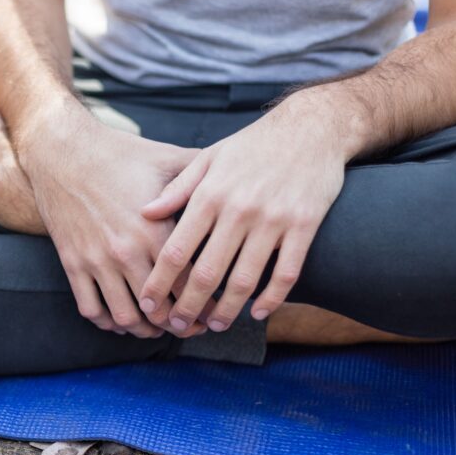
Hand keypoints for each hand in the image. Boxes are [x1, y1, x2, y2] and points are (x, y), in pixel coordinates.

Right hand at [22, 113, 201, 337]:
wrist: (62, 152)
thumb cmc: (119, 153)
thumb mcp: (167, 157)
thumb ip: (202, 176)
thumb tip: (238, 178)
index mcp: (154, 230)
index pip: (187, 283)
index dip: (204, 303)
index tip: (214, 311)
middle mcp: (125, 251)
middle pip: (159, 308)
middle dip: (179, 325)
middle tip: (191, 327)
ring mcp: (96, 260)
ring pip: (125, 316)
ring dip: (144, 330)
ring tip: (157, 329)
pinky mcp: (72, 263)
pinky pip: (91, 309)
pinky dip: (108, 322)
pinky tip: (122, 320)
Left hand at [138, 98, 347, 333]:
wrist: (311, 127)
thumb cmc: (253, 145)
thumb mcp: (208, 159)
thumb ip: (177, 189)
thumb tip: (144, 212)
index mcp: (210, 195)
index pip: (176, 250)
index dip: (159, 282)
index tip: (148, 303)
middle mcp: (239, 210)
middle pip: (207, 272)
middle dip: (188, 306)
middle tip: (177, 327)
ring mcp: (273, 220)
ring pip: (245, 279)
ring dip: (227, 310)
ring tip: (215, 325)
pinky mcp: (304, 226)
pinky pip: (286, 272)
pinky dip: (272, 298)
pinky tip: (257, 313)